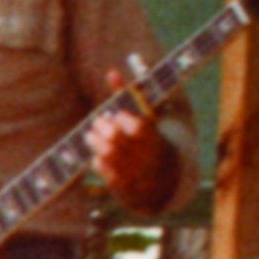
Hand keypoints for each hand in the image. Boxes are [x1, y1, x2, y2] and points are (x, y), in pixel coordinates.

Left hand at [89, 70, 174, 212]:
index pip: (138, 126)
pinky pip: (103, 170)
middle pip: (116, 138)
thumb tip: (110, 71)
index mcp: (158, 138)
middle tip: (99, 123)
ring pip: (106, 153)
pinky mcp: (123, 187)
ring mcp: (135, 173)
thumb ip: (129, 94)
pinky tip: (99, 155)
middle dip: (102, 127)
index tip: (118, 115)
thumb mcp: (149, 118)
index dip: (123, 119)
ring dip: (95, 141)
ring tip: (93, 136)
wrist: (165, 183)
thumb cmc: (153, 140)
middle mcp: (147, 157)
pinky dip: (98, 160)